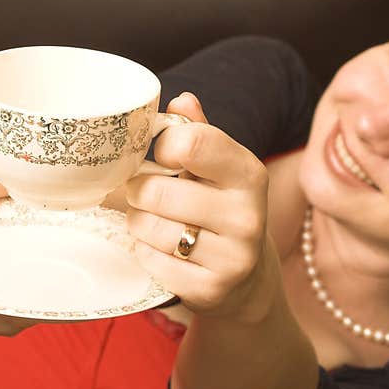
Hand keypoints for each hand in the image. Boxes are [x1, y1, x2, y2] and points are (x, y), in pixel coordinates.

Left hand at [126, 93, 278, 321]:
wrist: (245, 280)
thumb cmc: (220, 211)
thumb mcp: (219, 170)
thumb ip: (199, 133)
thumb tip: (181, 99)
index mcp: (249, 174)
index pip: (194, 143)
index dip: (164, 146)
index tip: (162, 155)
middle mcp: (247, 216)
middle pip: (158, 191)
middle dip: (138, 191)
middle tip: (144, 194)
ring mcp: (232, 257)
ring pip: (149, 227)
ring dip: (138, 223)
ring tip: (151, 222)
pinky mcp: (211, 289)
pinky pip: (151, 261)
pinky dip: (145, 253)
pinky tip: (161, 250)